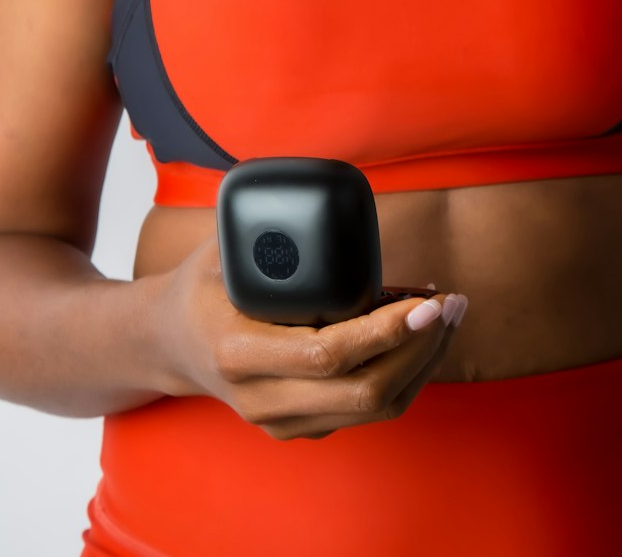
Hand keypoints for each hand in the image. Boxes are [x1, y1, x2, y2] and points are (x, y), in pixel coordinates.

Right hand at [152, 233, 464, 440]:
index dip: (385, 331)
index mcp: (239, 353)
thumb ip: (269, 230)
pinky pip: (369, 411)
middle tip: (453, 302)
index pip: (328, 355)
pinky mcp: (302, 427)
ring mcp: (282, 422)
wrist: (168, 343)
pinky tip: (424, 335)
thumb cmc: (203, 284)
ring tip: (449, 315)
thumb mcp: (223, 249)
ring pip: (376, 408)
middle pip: (365, 392)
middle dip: (421, 348)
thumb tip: (320, 194)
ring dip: (424, 363)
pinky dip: (407, 374)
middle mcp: (261, 399)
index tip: (427, 301)